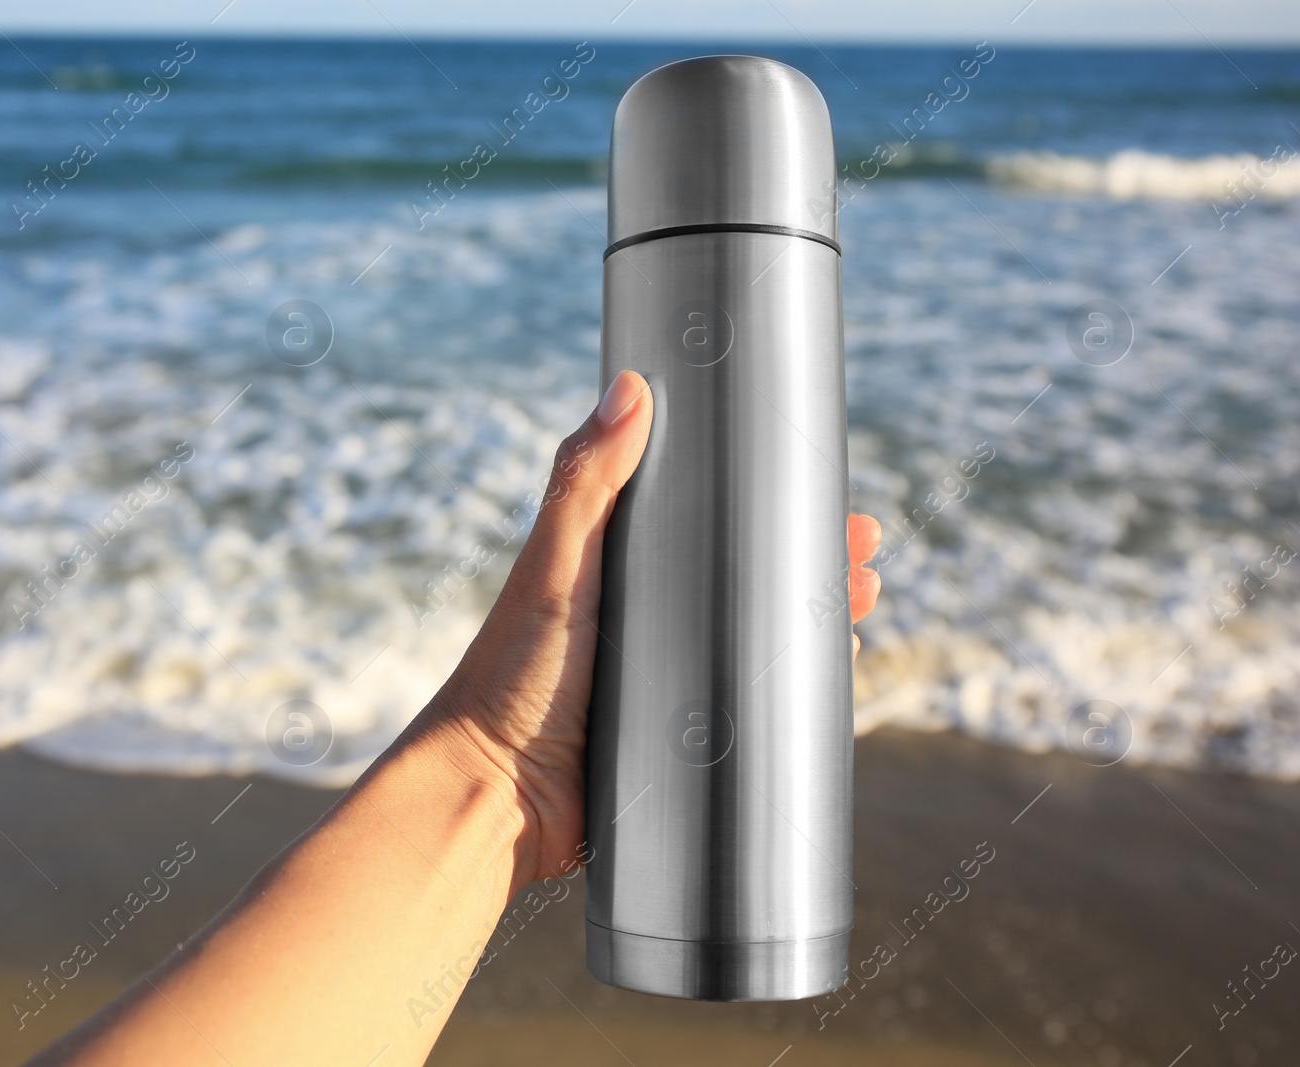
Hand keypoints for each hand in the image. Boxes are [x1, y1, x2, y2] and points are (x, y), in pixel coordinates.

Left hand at [421, 370, 881, 892]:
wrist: (497, 798)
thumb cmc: (510, 679)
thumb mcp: (553, 570)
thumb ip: (585, 485)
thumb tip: (631, 387)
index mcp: (615, 568)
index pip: (702, 516)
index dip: (759, 499)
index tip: (815, 483)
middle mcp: (643, 618)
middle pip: (741, 576)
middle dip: (806, 558)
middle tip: (863, 548)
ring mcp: (664, 676)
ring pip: (753, 637)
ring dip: (810, 616)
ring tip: (861, 601)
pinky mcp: (679, 735)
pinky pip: (746, 703)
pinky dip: (790, 683)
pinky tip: (831, 672)